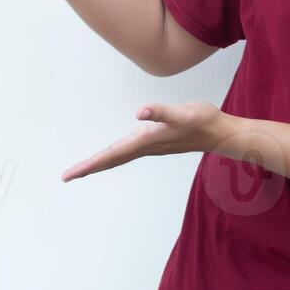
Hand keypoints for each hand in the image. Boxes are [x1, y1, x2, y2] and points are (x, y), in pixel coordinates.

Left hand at [62, 101, 229, 182]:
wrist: (222, 133)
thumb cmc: (204, 121)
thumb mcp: (184, 113)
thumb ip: (162, 112)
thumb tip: (140, 112)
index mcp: (146, 140)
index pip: (111, 154)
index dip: (90, 164)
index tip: (70, 175)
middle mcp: (146, 146)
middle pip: (111, 159)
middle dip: (89, 167)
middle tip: (67, 176)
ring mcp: (151, 146)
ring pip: (119, 156)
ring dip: (100, 162)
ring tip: (83, 168)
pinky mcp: (156, 142)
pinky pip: (128, 152)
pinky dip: (114, 155)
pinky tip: (113, 153)